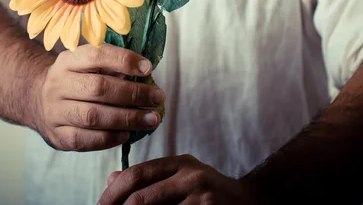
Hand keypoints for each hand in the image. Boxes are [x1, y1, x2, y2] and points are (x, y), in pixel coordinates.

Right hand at [30, 44, 164, 151]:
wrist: (38, 100)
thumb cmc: (75, 79)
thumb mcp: (86, 63)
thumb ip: (111, 65)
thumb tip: (145, 73)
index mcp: (68, 60)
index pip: (97, 55)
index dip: (124, 61)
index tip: (148, 68)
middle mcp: (58, 84)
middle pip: (98, 88)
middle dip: (133, 93)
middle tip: (157, 97)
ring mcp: (55, 111)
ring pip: (93, 116)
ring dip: (127, 118)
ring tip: (151, 119)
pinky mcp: (58, 136)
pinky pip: (86, 140)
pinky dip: (111, 138)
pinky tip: (128, 133)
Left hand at [98, 154, 256, 203]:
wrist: (251, 202)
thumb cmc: (209, 193)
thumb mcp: (181, 178)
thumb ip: (150, 179)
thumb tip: (111, 180)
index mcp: (179, 163)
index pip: (137, 173)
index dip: (113, 193)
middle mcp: (189, 175)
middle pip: (142, 197)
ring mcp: (201, 195)